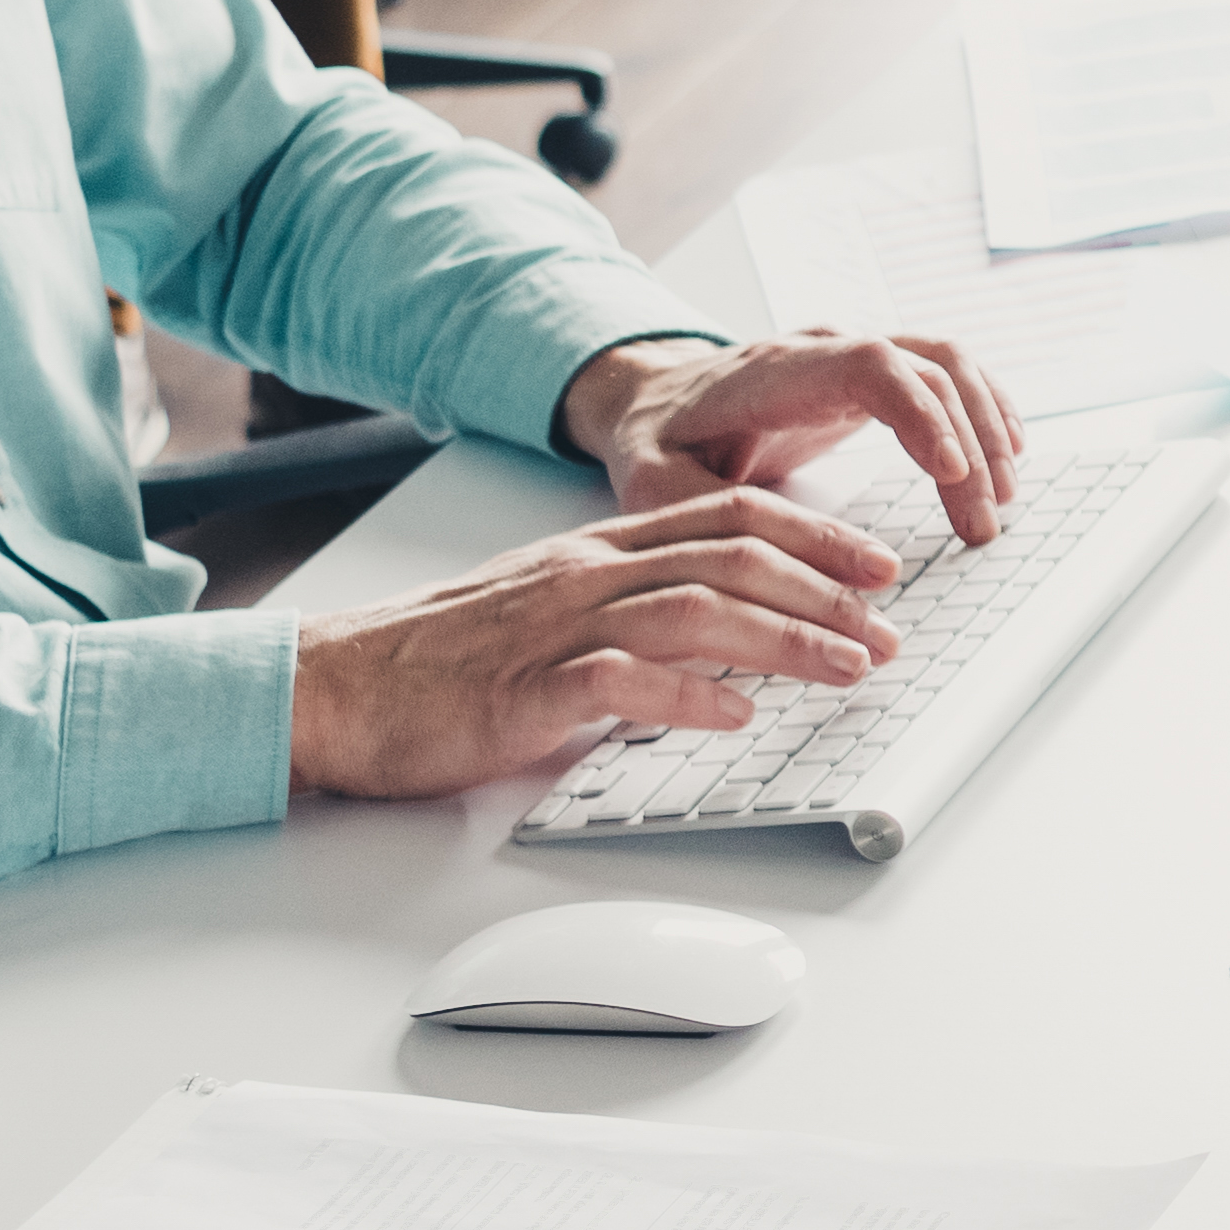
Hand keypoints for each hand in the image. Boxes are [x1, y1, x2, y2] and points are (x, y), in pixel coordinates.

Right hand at [286, 495, 908, 796]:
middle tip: (892, 625)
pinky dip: (688, 696)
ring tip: (848, 666)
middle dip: (826, 589)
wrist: (337, 687)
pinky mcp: (523, 691)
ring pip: (693, 610)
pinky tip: (737, 714)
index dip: (816, 536)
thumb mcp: (552, 610)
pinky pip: (619, 683)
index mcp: (597, 549)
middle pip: (730, 557)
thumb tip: (727, 638)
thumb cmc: (443, 659)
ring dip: (784, 639)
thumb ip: (632, 610)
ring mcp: (555, 627)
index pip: (730, 515)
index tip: (880, 562)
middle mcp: (586, 573)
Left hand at [564, 320, 1024, 528]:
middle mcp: (827, 349)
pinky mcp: (872, 378)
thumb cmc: (658, 443)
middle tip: (983, 523)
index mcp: (778, 370)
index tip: (953, 474)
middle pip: (927, 367)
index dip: (923, 414)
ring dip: (986, 427)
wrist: (654, 400)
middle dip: (969, 444)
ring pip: (948, 364)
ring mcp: (855, 357)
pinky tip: (1007, 454)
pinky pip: (946, 373)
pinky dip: (984, 409)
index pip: (872, 366)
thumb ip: (699, 511)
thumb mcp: (652, 483)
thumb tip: (765, 558)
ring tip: (1003, 499)